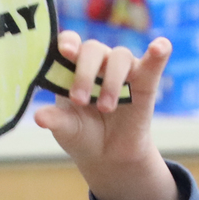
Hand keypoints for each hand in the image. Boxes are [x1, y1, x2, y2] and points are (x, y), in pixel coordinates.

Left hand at [34, 33, 180, 199]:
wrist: (107, 156)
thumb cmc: (81, 135)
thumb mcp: (65, 130)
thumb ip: (55, 120)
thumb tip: (38, 117)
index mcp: (73, 68)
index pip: (70, 44)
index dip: (68, 43)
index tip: (65, 51)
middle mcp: (98, 63)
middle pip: (93, 49)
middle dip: (84, 73)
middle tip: (79, 100)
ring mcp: (122, 70)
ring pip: (119, 57)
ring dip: (111, 82)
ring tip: (105, 108)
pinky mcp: (145, 81)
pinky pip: (153, 62)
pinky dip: (159, 52)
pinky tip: (160, 47)